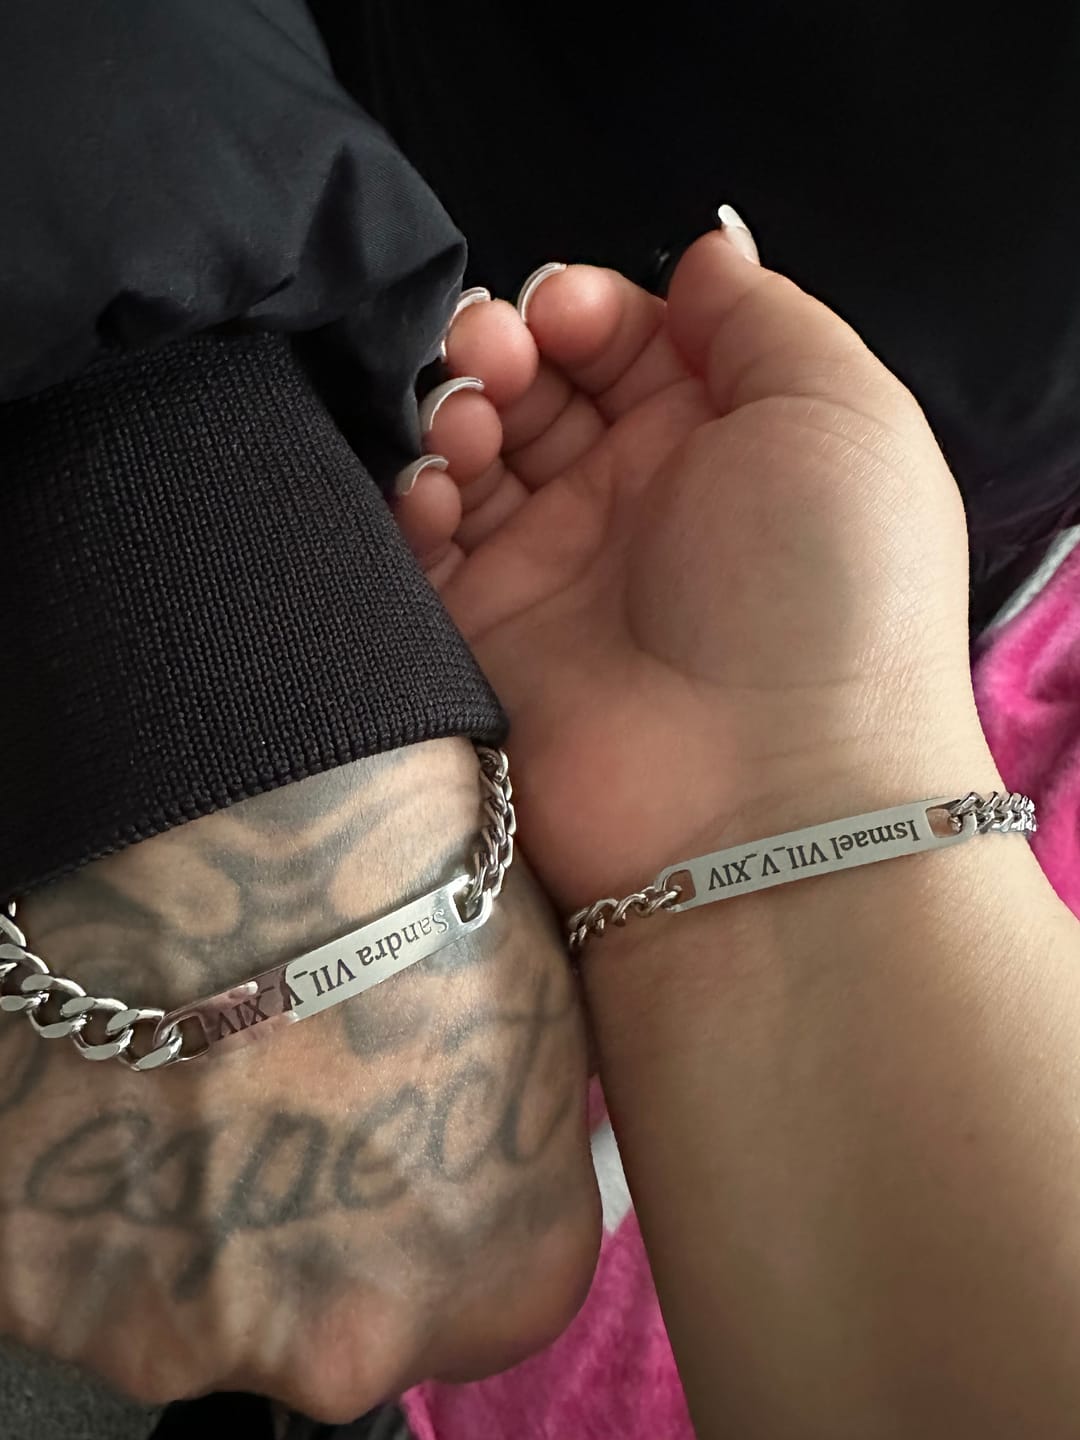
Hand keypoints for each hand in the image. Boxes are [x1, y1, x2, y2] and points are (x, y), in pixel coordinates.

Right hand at [0, 739, 597, 1419]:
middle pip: (328, 1321)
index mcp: (506, 1277)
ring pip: (189, 1298)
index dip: (432, 1209)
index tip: (394, 1130)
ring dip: (191, 1213)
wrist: (245, 800)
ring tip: (198, 1074)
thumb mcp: (535, 1022)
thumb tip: (483, 1171)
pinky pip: (71, 1256)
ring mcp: (177, 1328)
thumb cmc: (412, 882)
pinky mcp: (36, 1278)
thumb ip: (512, 1152)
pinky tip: (121, 1082)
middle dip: (309, 1228)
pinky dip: (91, 1187)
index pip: (486, 1303)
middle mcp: (349, 1346)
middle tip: (284, 1091)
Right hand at [397, 230, 998, 910]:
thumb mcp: (839, 410)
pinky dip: (414, 497)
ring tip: (471, 423)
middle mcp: (635, 505)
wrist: (763, 790)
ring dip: (456, 409)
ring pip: (473, 452)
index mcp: (723, 444)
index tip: (564, 311)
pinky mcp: (484, 638)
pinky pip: (422, 544)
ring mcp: (555, 573)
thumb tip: (705, 255)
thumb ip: (765, 316)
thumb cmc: (823, 589)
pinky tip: (438, 491)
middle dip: (504, 343)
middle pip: (540, 385)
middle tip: (496, 353)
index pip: (628, 339)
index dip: (584, 305)